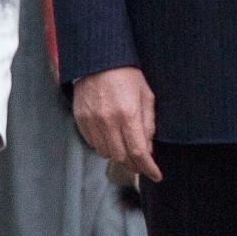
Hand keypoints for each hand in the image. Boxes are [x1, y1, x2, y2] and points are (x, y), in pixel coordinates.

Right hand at [73, 67, 161, 181]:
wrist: (98, 60)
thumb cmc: (127, 75)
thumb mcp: (146, 96)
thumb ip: (148, 124)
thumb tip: (149, 149)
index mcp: (128, 114)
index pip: (139, 152)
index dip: (149, 168)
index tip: (156, 176)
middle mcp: (108, 121)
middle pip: (121, 157)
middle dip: (135, 165)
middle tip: (143, 165)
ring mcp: (92, 121)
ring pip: (106, 153)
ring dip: (119, 155)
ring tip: (127, 150)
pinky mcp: (80, 119)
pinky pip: (92, 143)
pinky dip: (103, 146)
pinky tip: (111, 138)